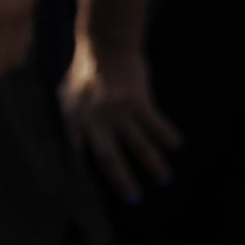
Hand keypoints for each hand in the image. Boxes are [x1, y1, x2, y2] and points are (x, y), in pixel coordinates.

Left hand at [61, 35, 183, 195]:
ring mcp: (117, 109)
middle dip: (123, 179)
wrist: (104, 44)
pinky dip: (166, 135)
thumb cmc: (84, 71)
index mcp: (74, 121)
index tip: (92, 200)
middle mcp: (95, 119)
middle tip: (134, 199)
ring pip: (138, 143)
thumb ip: (72, 121)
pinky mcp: (137, 99)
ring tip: (164, 179)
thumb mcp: (67, 97)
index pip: (79, 157)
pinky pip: (155, 123)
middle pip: (109, 157)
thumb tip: (75, 144)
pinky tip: (176, 145)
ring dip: (153, 163)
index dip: (86, 179)